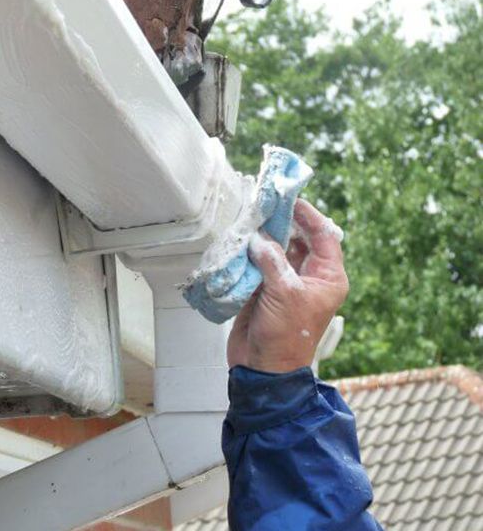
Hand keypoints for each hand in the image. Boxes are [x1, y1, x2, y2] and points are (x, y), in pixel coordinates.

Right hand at [227, 199, 348, 372]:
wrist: (263, 368)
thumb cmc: (286, 337)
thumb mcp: (284, 293)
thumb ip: (273, 260)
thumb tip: (260, 237)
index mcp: (327, 278)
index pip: (323, 237)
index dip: (309, 216)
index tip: (291, 198)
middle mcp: (309, 277)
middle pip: (299, 239)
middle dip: (283, 222)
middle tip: (266, 203)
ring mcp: (285, 282)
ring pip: (276, 249)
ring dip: (264, 236)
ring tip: (251, 218)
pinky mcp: (264, 289)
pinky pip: (258, 263)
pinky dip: (250, 252)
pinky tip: (240, 240)